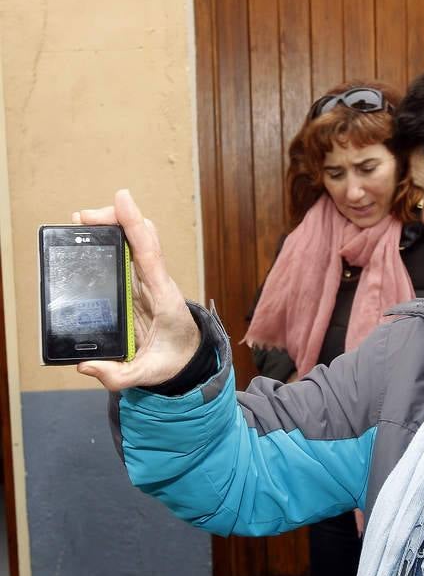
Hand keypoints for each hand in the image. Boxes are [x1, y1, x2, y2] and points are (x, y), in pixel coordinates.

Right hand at [73, 189, 200, 390]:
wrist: (189, 361)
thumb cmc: (172, 363)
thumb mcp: (147, 376)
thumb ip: (119, 375)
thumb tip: (86, 366)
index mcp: (165, 299)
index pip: (149, 255)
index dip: (135, 225)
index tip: (122, 198)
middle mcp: (159, 284)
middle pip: (142, 239)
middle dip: (117, 220)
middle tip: (83, 218)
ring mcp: (150, 283)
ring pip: (137, 242)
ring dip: (113, 226)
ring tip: (82, 222)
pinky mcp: (141, 286)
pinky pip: (130, 255)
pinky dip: (114, 240)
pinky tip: (92, 237)